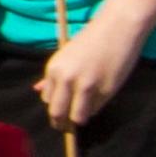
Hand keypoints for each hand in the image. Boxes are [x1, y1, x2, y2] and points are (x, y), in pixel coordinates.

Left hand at [36, 12, 147, 132]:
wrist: (117, 28)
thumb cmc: (91, 41)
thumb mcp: (66, 56)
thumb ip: (53, 76)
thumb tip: (38, 90)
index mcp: (53, 69)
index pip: (48, 100)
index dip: (55, 109)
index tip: (60, 114)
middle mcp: (66, 79)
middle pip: (58, 113)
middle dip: (62, 124)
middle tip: (66, 128)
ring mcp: (86, 86)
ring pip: (78, 117)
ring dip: (80, 118)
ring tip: (83, 115)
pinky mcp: (106, 90)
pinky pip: (96, 109)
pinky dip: (95, 109)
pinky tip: (99, 99)